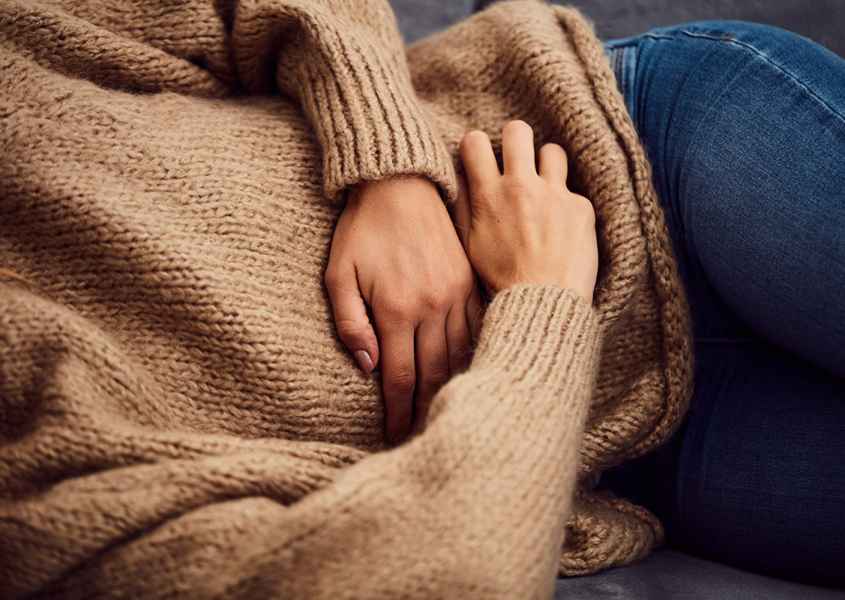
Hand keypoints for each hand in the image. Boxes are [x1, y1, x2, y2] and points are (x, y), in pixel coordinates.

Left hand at [325, 175, 483, 444]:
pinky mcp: (470, 280)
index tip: (394, 436)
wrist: (399, 184)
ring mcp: (456, 293)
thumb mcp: (338, 274)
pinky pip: (476, 328)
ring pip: (459, 356)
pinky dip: (471, 355)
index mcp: (396, 308)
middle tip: (420, 437)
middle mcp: (431, 306)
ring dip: (451, 389)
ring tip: (444, 414)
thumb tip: (368, 366)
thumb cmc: (361, 230)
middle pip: (433, 375)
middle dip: (425, 411)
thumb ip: (350, 323)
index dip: (397, 413)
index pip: (400, 378)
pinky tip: (468, 373)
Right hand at [454, 120, 597, 301]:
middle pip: (518, 130)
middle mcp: (521, 187)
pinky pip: (574, 191)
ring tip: (544, 188)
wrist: (541, 303)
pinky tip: (563, 230)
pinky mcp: (581, 207)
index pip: (475, 141)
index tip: (484, 159)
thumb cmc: (500, 281)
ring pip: (553, 150)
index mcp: (488, 196)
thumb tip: (461, 179)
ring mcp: (554, 195)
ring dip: (547, 165)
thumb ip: (463, 208)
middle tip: (517, 160)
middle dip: (516, 140)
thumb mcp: (469, 246)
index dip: (478, 146)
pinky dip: (568, 206)